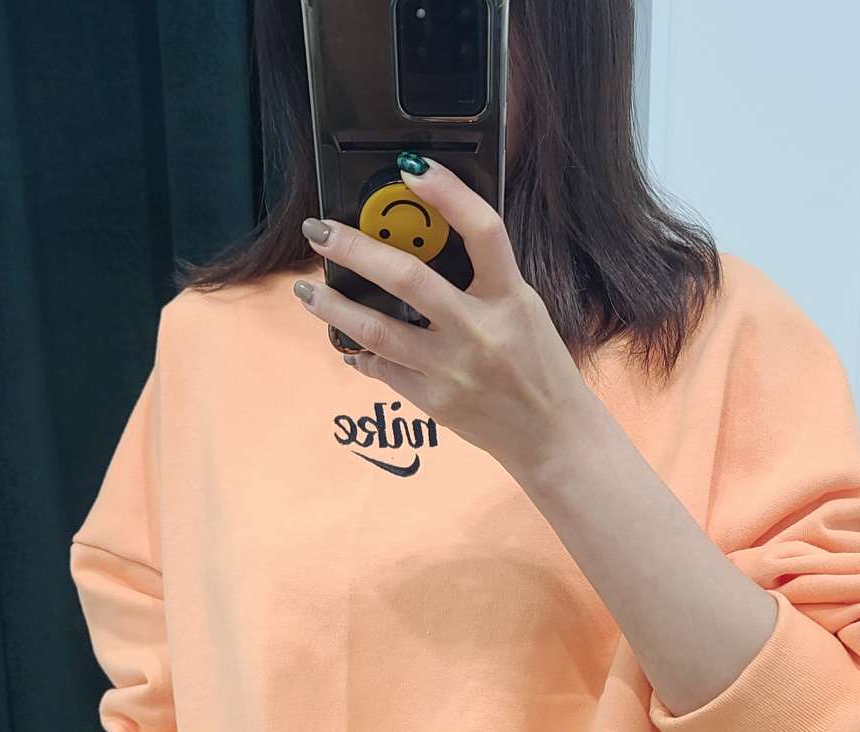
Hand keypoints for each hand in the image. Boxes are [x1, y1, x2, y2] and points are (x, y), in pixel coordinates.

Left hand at [293, 154, 600, 477]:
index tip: (411, 167)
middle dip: (354, 249)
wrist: (551, 435)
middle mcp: (480, 331)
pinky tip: (346, 341)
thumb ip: (484, 279)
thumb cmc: (539, 367)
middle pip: (407, 278)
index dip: (448, 192)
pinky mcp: (435, 401)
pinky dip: (361, 352)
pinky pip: (384, 369)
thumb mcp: (524, 310)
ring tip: (308, 292)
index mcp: (510, 298)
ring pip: (377, 331)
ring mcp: (453, 369)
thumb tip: (423, 244)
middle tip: (319, 231)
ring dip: (334, 307)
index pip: (482, 231)